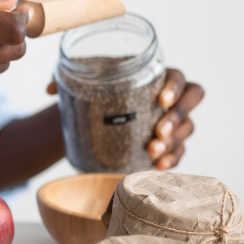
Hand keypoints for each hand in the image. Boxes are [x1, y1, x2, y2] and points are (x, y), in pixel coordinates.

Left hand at [46, 68, 203, 169]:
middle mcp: (170, 99)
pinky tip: (158, 166)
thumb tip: (50, 88)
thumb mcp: (85, 82)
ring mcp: (171, 123)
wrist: (93, 119)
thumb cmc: (97, 93)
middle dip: (178, 117)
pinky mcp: (167, 145)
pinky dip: (171, 159)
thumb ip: (68, 77)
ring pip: (186, 129)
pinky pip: (178, 152)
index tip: (161, 101)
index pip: (178, 78)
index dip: (175, 88)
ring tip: (152, 152)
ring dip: (173, 142)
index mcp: (155, 78)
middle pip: (192, 102)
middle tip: (157, 132)